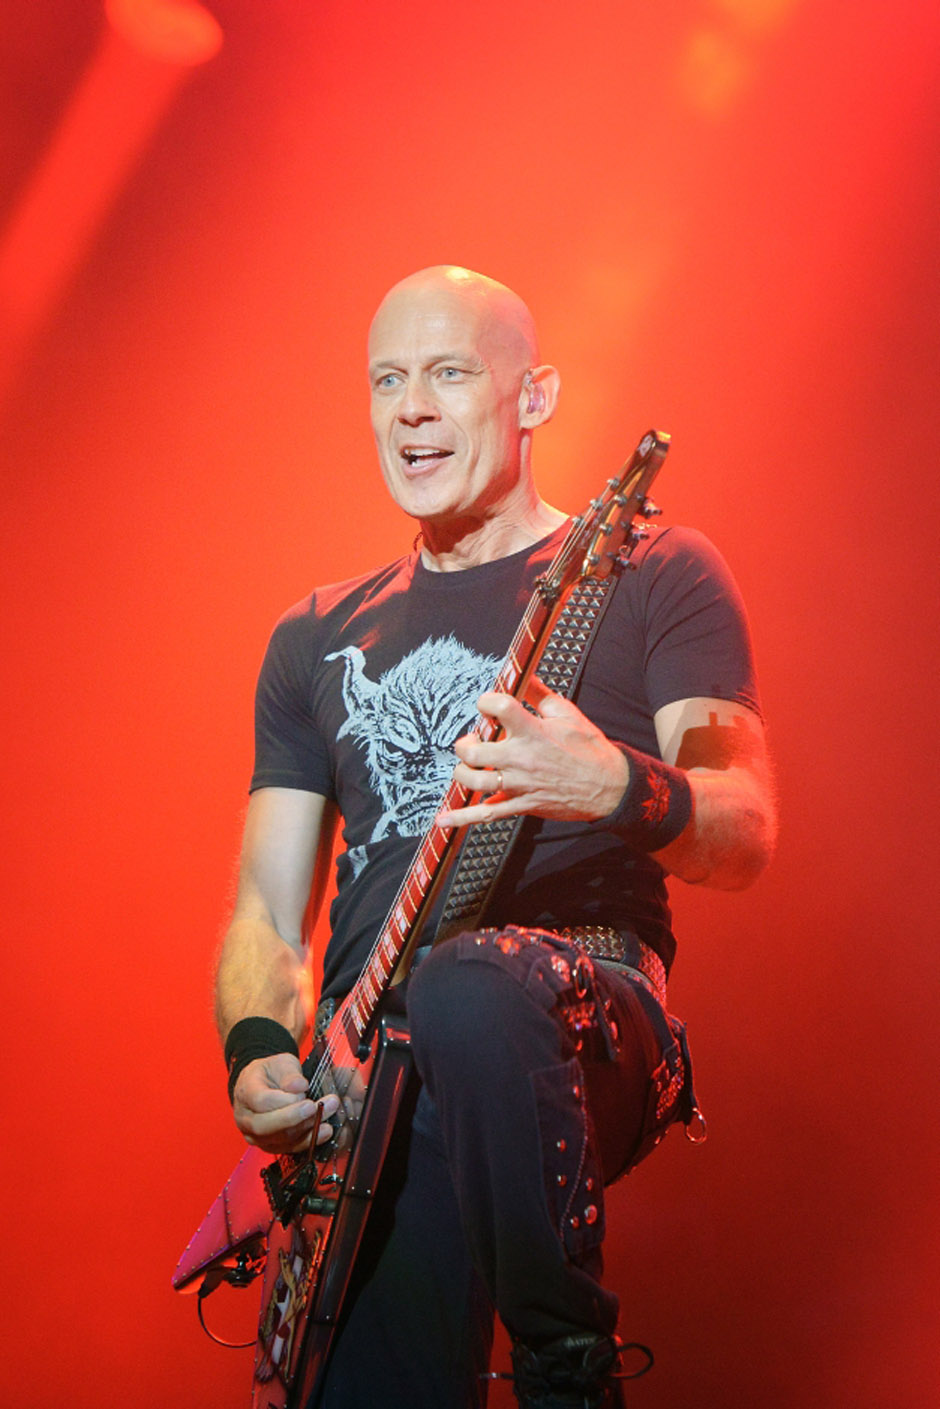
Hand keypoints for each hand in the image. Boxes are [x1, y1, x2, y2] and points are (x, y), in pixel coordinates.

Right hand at [232, 1052, 340, 1153]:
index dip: (283, 1101)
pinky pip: (289, 1147)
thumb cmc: (271, 1073)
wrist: (265, 1084)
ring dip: (306, 1129)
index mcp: (245, 1092)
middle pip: (265, 1126)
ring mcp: (255, 1135)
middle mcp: (245, 1118)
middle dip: (294, 1118)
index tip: (304, 1095)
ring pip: (279, 1139)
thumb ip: (290, 1074)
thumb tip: (299, 1086)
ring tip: (326, 1114)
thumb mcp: (281, 1063)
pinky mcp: (270, 1145)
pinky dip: (309, 1140)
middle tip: (315, 1107)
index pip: (261, 1101)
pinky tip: (324, 1131)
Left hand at [439, 678, 628, 826]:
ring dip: (462, 771)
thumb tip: (524, 676)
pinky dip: (461, 818)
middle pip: (473, 751)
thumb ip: (540, 694)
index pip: (497, 708)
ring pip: (473, 781)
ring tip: (468, 765)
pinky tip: (443, 819)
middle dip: (465, 743)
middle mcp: (521, 758)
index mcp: (532, 731)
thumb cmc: (590, 749)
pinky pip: (486, 814)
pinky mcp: (521, 805)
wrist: (609, 787)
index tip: (488, 705)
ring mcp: (519, 784)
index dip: (486, 701)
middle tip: (473, 740)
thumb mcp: (568, 714)